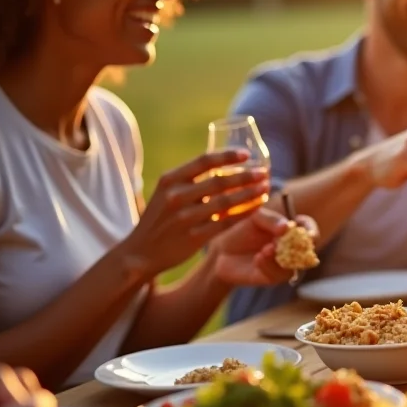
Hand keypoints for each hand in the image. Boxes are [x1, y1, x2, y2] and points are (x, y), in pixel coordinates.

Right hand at [121, 150, 270, 277]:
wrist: (141, 252)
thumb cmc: (160, 218)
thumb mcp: (166, 193)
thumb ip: (190, 180)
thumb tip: (224, 164)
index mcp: (170, 180)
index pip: (203, 161)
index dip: (228, 156)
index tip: (247, 155)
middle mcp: (176, 196)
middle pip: (219, 181)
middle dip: (246, 176)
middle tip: (265, 173)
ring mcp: (185, 217)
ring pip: (226, 202)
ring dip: (250, 194)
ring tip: (265, 188)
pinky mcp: (194, 237)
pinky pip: (227, 222)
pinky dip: (245, 213)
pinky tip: (257, 207)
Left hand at [208, 209, 318, 285]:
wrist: (222, 251)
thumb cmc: (241, 231)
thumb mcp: (255, 219)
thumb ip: (271, 220)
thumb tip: (287, 227)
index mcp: (291, 230)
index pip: (309, 229)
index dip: (311, 230)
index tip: (306, 233)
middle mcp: (292, 248)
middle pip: (307, 250)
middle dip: (298, 247)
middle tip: (282, 242)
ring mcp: (284, 265)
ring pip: (294, 264)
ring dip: (281, 257)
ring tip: (265, 250)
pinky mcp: (273, 277)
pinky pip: (278, 274)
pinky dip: (269, 265)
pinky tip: (258, 258)